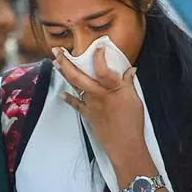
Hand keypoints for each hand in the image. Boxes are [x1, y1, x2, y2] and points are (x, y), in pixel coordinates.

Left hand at [52, 45, 145, 166]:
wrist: (124, 145)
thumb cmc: (132, 123)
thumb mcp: (135, 100)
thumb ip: (129, 83)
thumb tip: (130, 70)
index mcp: (113, 88)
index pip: (102, 68)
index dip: (98, 55)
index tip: (98, 46)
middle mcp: (98, 94)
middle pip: (78, 76)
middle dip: (66, 61)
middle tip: (57, 51)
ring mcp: (91, 104)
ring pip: (74, 86)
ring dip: (64, 74)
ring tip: (56, 63)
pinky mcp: (88, 114)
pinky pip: (76, 104)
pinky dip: (69, 98)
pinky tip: (63, 93)